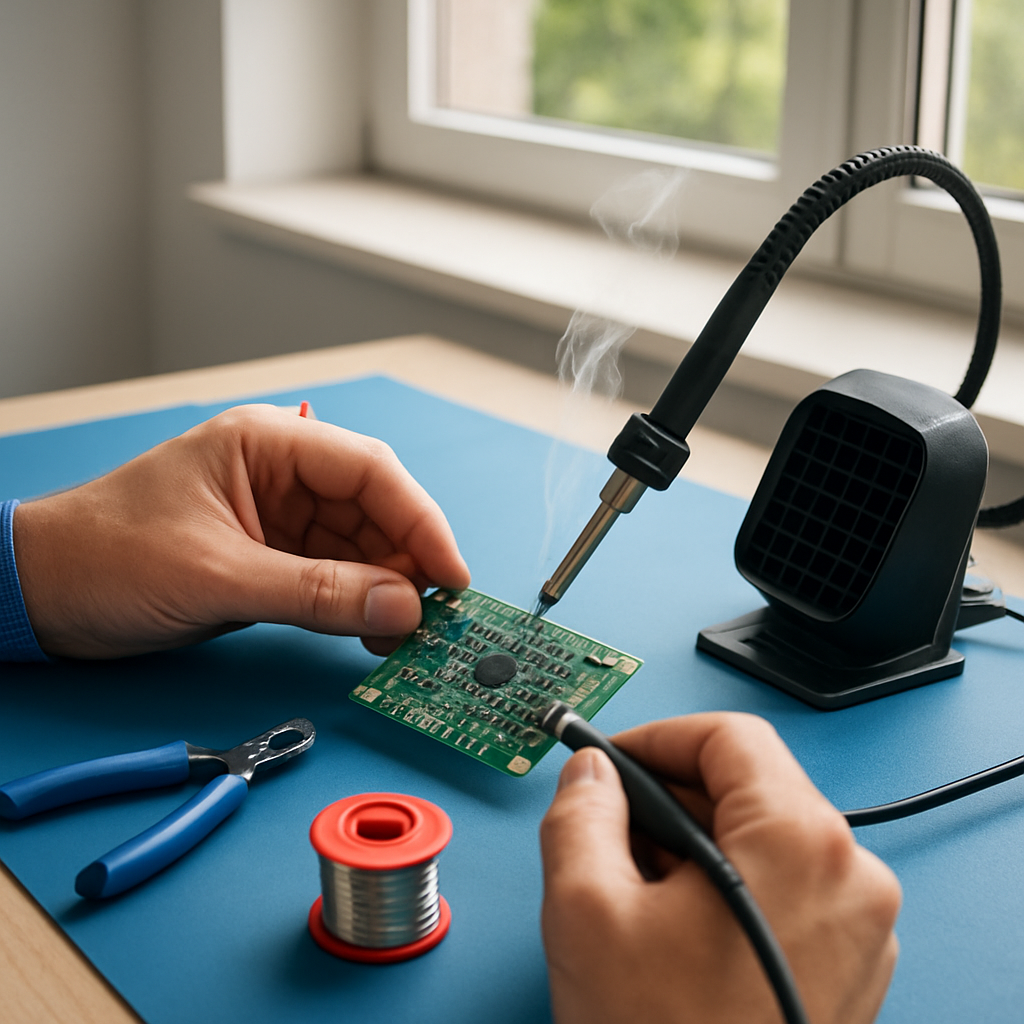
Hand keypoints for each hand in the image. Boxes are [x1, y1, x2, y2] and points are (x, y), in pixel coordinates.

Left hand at [13, 404, 469, 657]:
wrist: (40, 597)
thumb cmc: (103, 557)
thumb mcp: (215, 576)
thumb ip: (315, 593)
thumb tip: (401, 609)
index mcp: (265, 445)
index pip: (369, 470)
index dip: (420, 520)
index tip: (449, 574)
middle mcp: (280, 475)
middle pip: (373, 510)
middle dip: (405, 561)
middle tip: (430, 617)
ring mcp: (277, 519)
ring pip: (360, 548)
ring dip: (386, 591)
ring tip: (402, 637)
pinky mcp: (271, 559)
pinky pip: (333, 578)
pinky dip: (357, 607)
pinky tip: (372, 634)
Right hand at [540, 713, 900, 1023]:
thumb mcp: (586, 909)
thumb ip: (580, 811)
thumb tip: (590, 774)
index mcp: (801, 843)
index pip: (729, 736)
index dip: (657, 737)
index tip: (613, 758)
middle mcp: (851, 877)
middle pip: (747, 786)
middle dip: (667, 798)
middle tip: (608, 827)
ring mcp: (858, 928)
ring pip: (762, 838)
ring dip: (690, 844)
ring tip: (633, 890)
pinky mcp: (849, 967)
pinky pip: (783, 888)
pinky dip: (724, 886)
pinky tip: (671, 927)